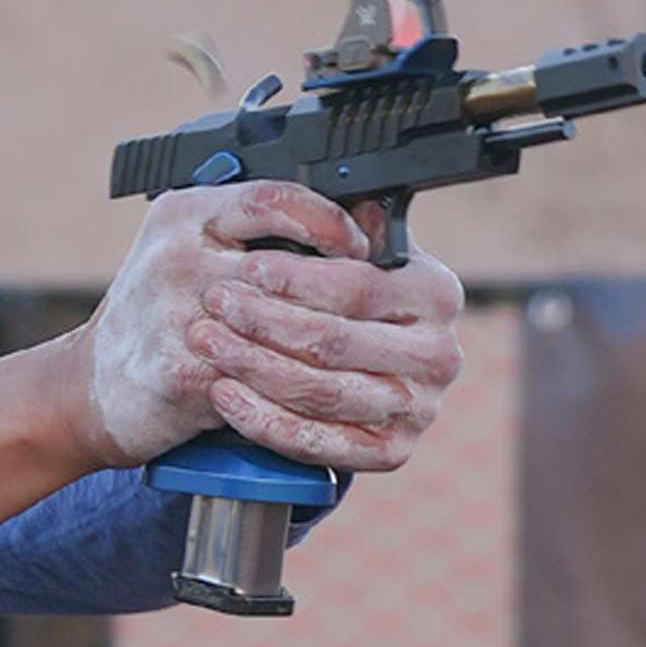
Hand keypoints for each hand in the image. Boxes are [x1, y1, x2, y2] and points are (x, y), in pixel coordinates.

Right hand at [73, 181, 374, 467]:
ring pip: (284, 329)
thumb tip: (366, 218)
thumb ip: (260, 232)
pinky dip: (298, 390)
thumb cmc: (155, 315)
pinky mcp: (181, 371)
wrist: (89, 385)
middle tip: (378, 312)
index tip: (358, 244)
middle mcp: (175, 256)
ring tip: (361, 356)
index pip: (271, 198)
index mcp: (182, 215)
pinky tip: (325, 392)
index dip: (326, 221)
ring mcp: (175, 314)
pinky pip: (263, 379)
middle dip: (343, 297)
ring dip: (329, 350)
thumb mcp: (194, 250)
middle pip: (288, 269)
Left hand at [192, 200, 464, 471]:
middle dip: (262, 321)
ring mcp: (417, 408)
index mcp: (435, 291)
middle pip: (333, 341)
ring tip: (207, 341)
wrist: (340, 365)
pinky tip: (225, 394)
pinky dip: (265, 420)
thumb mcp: (347, 249)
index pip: (355, 285)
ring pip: (321, 392)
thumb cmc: (336, 295)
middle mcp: (438, 353)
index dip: (293, 277)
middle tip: (212, 303)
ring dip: (253, 367)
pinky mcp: (392, 451)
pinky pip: (320, 442)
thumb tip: (327, 195)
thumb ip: (339, 224)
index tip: (245, 266)